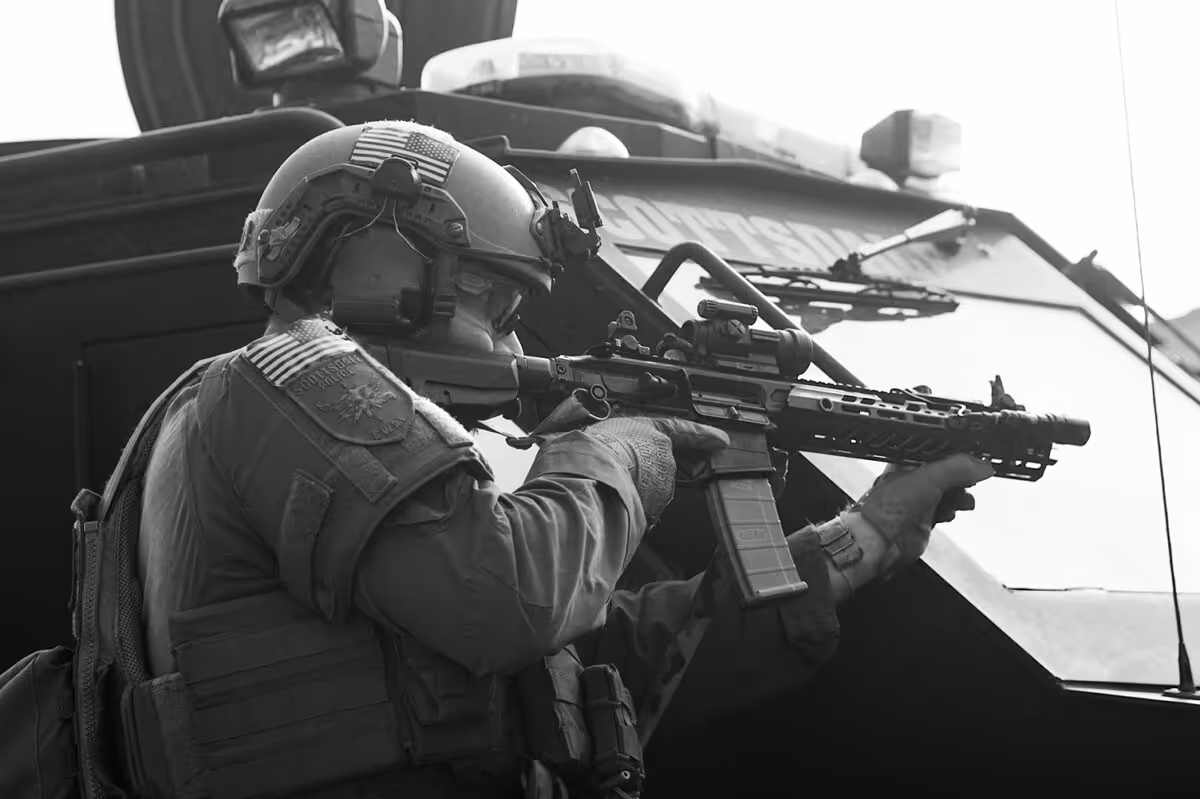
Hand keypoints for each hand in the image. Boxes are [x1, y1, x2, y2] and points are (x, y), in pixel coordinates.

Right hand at [584, 416, 728, 521]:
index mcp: (649, 429)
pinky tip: (615, 508)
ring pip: (653, 489)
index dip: (704, 435)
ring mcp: (662, 482)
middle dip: (646, 471)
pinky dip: (635, 510)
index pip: (684, 431)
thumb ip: (594, 434)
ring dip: (638, 491)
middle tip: (621, 472)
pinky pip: (647, 509)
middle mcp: (662, 454)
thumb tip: (570, 435)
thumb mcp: (590, 430)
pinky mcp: (657, 506)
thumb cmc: (587, 449)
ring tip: (609, 491)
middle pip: (662, 465)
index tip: (722, 441)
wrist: (588, 477)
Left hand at [851, 453, 993, 579]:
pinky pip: (944, 510)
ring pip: (947, 493)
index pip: (939, 454)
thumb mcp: (929, 478)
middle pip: (946, 475)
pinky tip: (952, 511)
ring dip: (959, 496)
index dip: (957, 458)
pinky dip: (952, 510)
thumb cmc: (888, 507)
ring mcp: (917, 501)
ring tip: (964, 499)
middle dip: (962, 479)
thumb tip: (981, 466)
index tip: (975, 462)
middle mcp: (911, 480)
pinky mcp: (923, 519)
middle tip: (972, 481)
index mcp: (907, 463)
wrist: (881, 540)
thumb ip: (957, 469)